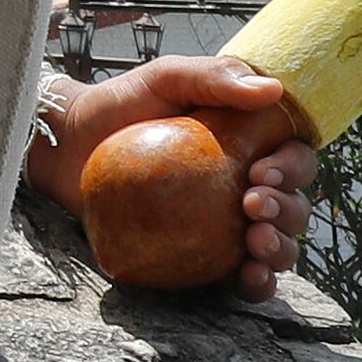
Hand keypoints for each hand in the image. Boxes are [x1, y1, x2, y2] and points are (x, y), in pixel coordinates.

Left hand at [31, 55, 319, 293]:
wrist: (67, 145)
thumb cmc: (121, 104)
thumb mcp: (165, 78)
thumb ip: (214, 77)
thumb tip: (272, 90)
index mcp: (253, 145)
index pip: (294, 159)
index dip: (293, 169)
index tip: (262, 173)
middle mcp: (248, 187)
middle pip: (293, 206)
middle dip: (288, 212)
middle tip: (254, 206)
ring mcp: (227, 225)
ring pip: (277, 245)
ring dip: (281, 250)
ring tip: (257, 243)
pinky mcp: (203, 256)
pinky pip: (238, 276)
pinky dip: (256, 283)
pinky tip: (250, 277)